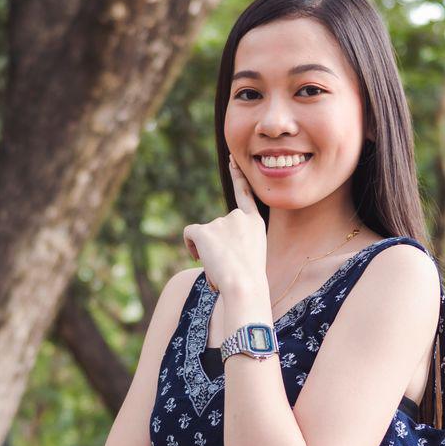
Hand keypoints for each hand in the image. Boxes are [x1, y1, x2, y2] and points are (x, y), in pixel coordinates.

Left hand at [182, 154, 266, 293]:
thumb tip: (215, 255)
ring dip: (207, 251)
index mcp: (255, 222)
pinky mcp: (205, 230)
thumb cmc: (249, 281)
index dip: (237, 177)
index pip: (245, 194)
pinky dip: (191, 245)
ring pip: (204, 235)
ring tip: (220, 268)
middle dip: (216, 245)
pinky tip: (199, 258)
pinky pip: (190, 233)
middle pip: (218, 228)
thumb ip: (236, 244)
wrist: (245, 285)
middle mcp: (239, 217)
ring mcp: (221, 221)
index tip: (231, 160)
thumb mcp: (250, 257)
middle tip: (225, 266)